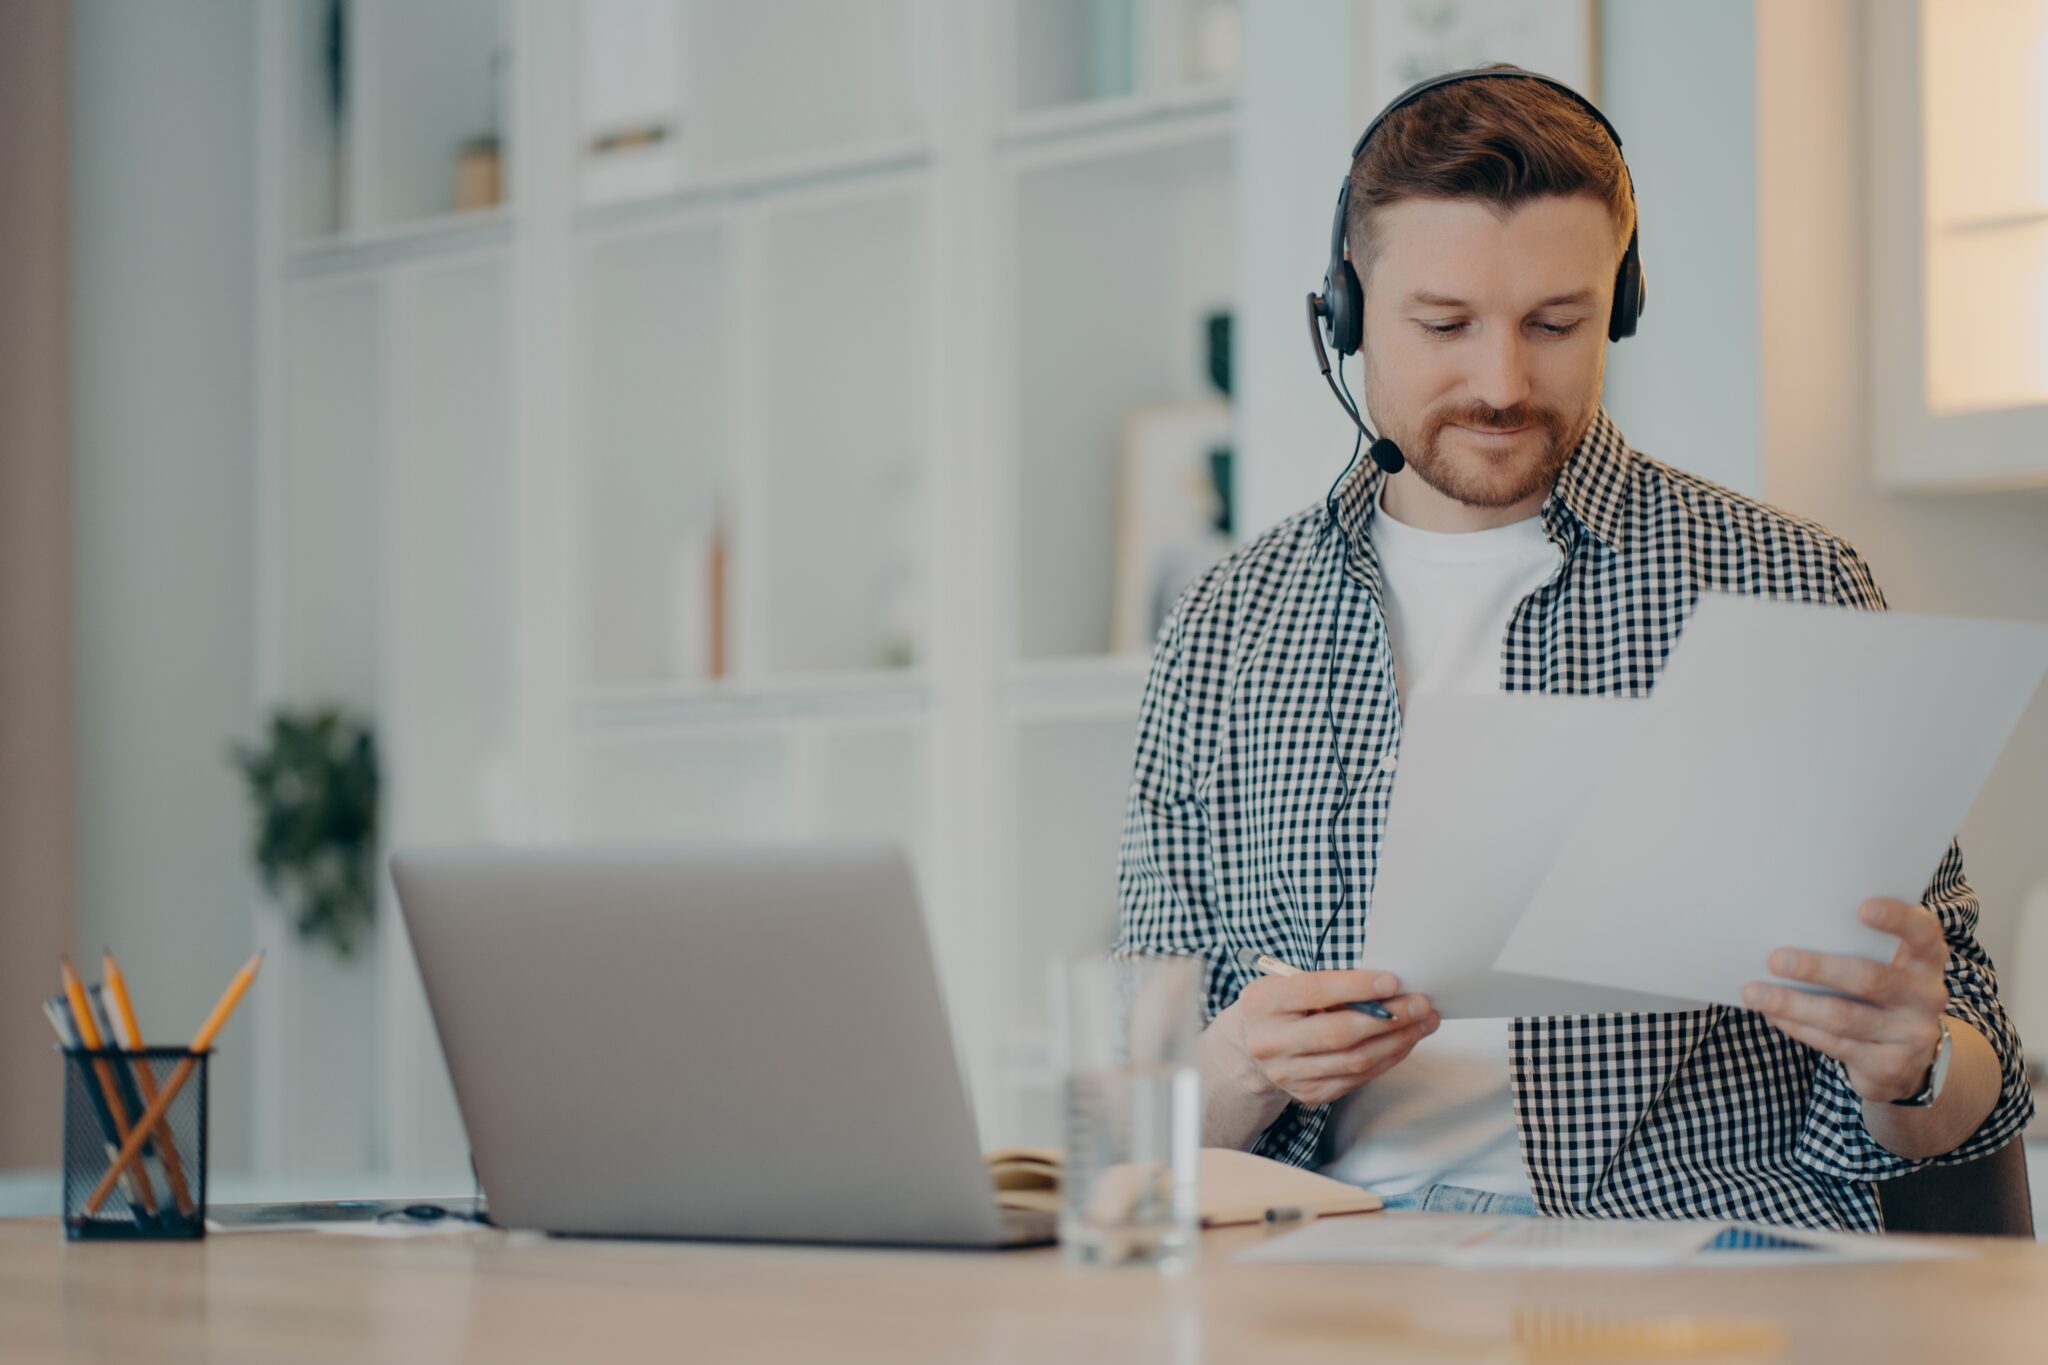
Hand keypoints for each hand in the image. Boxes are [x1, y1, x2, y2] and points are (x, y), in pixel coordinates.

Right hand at [1210, 968, 1438, 1107]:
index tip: (1393, 980)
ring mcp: (1288, 1074)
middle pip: (1340, 1033)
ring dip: (1397, 1041)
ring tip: (1424, 1023)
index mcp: (1263, 1003)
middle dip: (1389, 1018)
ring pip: (1355, 1060)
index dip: (1356, 987)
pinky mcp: (1308, 1094)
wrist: (1249, 1050)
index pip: (1315, 992)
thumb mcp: (1289, 984)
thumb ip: (1329, 985)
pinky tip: (1404, 1042)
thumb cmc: (1281, 1007)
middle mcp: (1271, 1042)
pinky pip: (1357, 1078)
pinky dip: (1387, 1059)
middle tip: (1422, 1005)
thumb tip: (1388, 987)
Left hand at [1742, 898, 1949, 1103]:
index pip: (1922, 932)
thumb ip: (1856, 943)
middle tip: (1774, 959)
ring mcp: (1911, 1034)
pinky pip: (1833, 1043)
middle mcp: (1926, 995)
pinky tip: (1771, 1013)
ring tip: (1754, 992)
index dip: (1897, 918)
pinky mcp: (1889, 1066)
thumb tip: (1791, 924)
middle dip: (1818, 968)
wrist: (1910, 1058)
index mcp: (1926, 959)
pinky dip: (1797, 1025)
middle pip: (1871, 979)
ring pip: (1843, 1016)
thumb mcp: (1884, 965)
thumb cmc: (1882, 990)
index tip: (1862, 907)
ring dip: (1792, 1003)